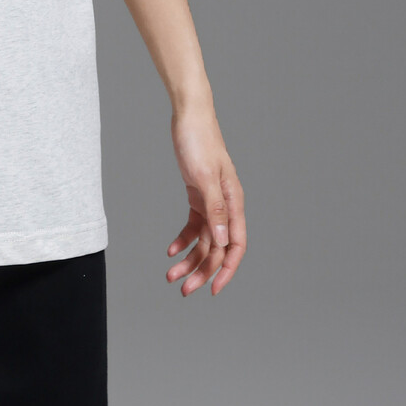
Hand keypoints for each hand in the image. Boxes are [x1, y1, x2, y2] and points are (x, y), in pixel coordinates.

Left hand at [166, 106, 245, 295]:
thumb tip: (224, 240)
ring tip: (171, 275)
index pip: (235, 246)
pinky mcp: (198, 195)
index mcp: (234, 203)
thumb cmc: (200, 141)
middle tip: (182, 290)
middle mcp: (226, 206)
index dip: (226, 270)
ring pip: (204, 240)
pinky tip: (171, 250)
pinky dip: (183, 239)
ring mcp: (212, 202)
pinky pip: (194, 226)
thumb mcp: (205, 176)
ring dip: (189, 259)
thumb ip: (216, 209)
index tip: (213, 290)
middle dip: (202, 271)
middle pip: (217, 248)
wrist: (189, 116)